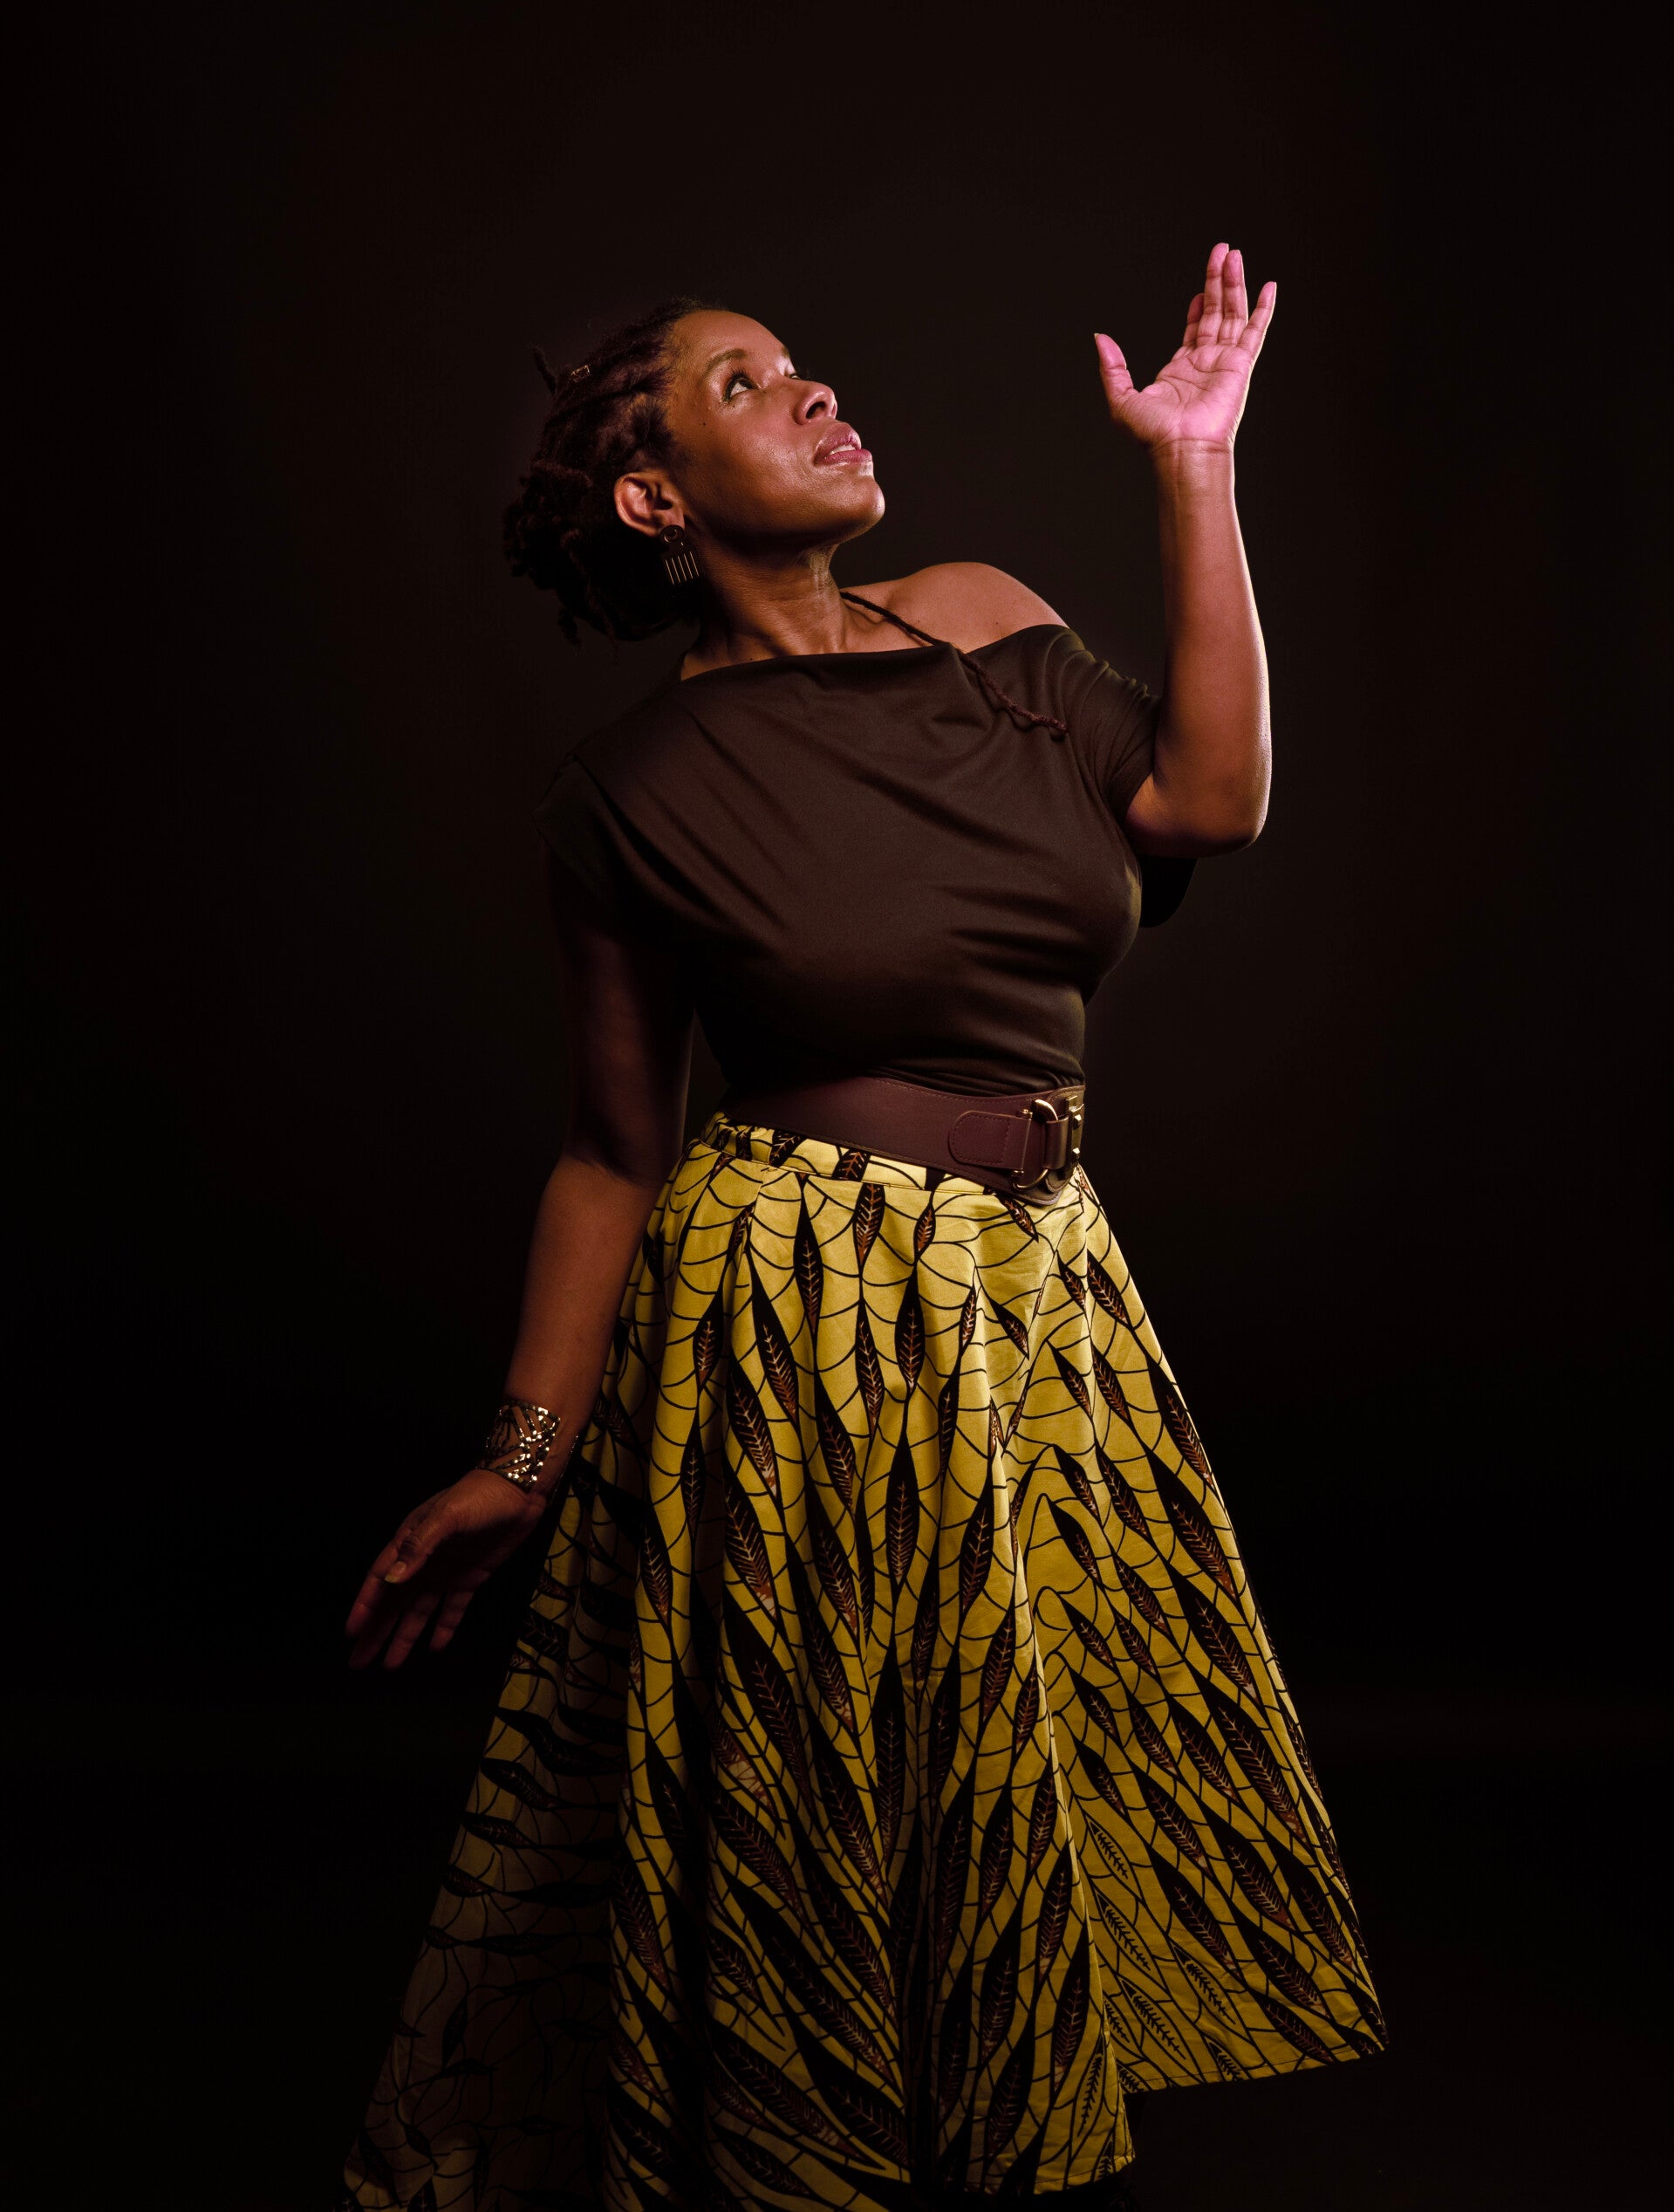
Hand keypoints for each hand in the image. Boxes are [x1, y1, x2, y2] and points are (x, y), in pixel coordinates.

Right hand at [345, 1467, 544, 1668]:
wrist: (518, 1491)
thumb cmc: (479, 1496)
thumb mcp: (447, 1516)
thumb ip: (418, 1547)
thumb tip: (391, 1579)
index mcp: (410, 1542)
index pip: (380, 1580)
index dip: (365, 1607)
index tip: (351, 1632)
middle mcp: (424, 1562)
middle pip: (393, 1603)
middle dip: (376, 1632)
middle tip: (359, 1661)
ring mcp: (446, 1572)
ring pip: (419, 1612)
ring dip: (405, 1637)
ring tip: (390, 1665)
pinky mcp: (470, 1578)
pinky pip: (452, 1609)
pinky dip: (444, 1627)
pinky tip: (435, 1646)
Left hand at [1095, 242, 1275, 454]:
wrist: (1182, 449)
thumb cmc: (1154, 434)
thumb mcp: (1121, 398)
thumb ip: (1112, 367)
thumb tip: (1099, 338)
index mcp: (1181, 370)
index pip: (1195, 330)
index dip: (1199, 306)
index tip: (1199, 289)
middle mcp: (1205, 363)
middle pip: (1216, 312)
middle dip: (1218, 282)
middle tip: (1221, 251)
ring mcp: (1224, 363)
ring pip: (1233, 313)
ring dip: (1234, 284)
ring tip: (1234, 255)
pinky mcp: (1240, 365)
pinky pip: (1256, 331)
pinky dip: (1264, 309)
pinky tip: (1269, 287)